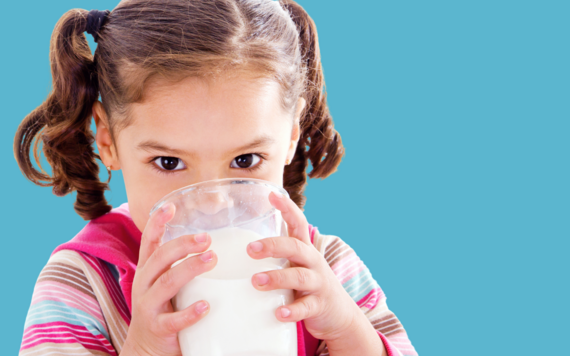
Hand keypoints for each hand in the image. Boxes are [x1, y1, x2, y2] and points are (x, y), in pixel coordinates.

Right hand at [122, 203, 217, 355]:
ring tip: (211, 259)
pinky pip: (173, 320)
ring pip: (167, 283)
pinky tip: (206, 306)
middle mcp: (144, 285)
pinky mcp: (158, 328)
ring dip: (189, 269)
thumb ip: (180, 266)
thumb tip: (215, 244)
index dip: (157, 223)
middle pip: (160, 258)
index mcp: (148, 271)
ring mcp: (149, 307)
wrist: (145, 351)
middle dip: (183, 244)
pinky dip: (190, 312)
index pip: (149, 242)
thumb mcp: (165, 284)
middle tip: (207, 238)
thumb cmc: (163, 310)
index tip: (170, 206)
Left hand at [246, 192, 362, 341]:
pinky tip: (279, 314)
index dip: (287, 208)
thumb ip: (276, 258)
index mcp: (305, 250)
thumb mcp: (296, 267)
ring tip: (256, 281)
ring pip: (299, 277)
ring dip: (277, 278)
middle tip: (250, 249)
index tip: (271, 195)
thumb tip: (237, 249)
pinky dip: (293, 311)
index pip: (298, 223)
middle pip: (295, 247)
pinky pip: (306, 307)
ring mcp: (318, 284)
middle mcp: (313, 262)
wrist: (339, 315)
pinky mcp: (319, 306)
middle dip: (273, 245)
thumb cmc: (308, 287)